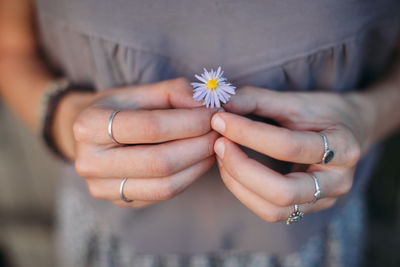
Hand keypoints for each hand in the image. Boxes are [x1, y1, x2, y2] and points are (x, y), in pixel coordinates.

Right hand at [57, 78, 217, 207]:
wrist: (90, 135)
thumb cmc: (118, 108)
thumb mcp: (139, 91)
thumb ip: (173, 92)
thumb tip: (207, 105)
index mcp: (88, 125)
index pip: (151, 127)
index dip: (190, 121)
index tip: (213, 114)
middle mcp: (89, 162)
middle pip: (160, 161)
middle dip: (199, 145)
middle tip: (220, 132)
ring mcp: (102, 187)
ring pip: (165, 185)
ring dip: (199, 165)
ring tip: (214, 145)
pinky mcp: (120, 201)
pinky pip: (164, 195)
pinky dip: (189, 177)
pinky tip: (200, 160)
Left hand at [211, 86, 371, 222]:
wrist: (351, 130)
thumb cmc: (323, 112)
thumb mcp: (295, 100)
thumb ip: (258, 100)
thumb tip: (220, 106)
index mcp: (343, 148)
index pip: (289, 146)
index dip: (248, 133)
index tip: (220, 119)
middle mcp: (337, 182)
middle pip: (283, 192)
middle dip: (242, 169)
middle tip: (218, 144)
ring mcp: (323, 201)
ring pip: (274, 210)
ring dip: (239, 184)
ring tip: (221, 155)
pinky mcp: (305, 209)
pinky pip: (270, 211)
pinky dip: (244, 192)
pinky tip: (232, 169)